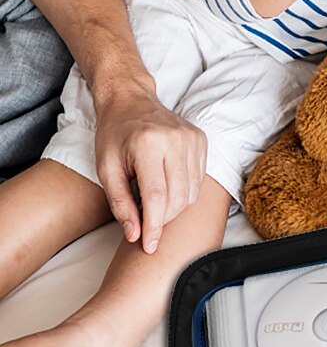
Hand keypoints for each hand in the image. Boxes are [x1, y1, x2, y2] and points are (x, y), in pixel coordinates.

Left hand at [93, 80, 207, 253]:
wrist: (131, 100)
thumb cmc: (114, 135)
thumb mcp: (106, 168)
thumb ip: (120, 203)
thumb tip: (135, 235)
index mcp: (148, 143)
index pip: (156, 196)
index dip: (153, 226)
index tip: (148, 246)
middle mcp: (175, 139)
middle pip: (178, 197)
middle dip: (163, 220)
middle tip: (147, 226)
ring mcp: (192, 138)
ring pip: (192, 192)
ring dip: (174, 208)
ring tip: (155, 206)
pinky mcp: (201, 140)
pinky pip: (198, 179)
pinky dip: (184, 193)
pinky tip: (168, 188)